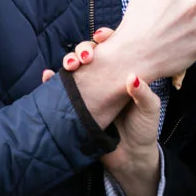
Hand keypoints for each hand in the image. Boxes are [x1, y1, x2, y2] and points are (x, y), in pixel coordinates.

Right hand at [47, 30, 161, 195]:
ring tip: (68, 66)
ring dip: (68, 61)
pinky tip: (47, 75)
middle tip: (85, 57)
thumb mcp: (149, 110)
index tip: (102, 37)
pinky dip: (51, 80)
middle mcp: (105, 78)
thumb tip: (132, 77)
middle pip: (90, 54)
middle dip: (83, 49)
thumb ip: (143, 94)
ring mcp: (90, 90)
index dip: (106, 37)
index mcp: (124, 73)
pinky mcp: (78, 105)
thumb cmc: (144, 129)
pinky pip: (61, 89)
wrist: (130, 158)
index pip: (114, 47)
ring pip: (75, 68)